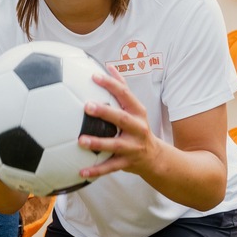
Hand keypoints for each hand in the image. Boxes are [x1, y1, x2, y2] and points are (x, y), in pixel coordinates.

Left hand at [77, 65, 161, 179]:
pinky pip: (110, 167)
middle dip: (105, 112)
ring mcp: (133, 147)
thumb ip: (122, 88)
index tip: (94, 76)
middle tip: (87, 106)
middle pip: (122, 118)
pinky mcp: (127, 163)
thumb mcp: (135, 108)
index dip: (111, 84)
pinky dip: (96, 170)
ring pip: (115, 145)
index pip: (125, 94)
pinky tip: (81, 170)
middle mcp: (137, 128)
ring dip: (98, 142)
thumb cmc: (138, 127)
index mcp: (137, 112)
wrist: (155, 157)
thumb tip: (109, 66)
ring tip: (81, 140)